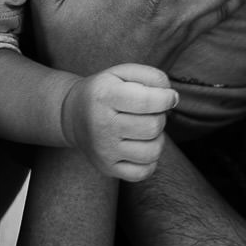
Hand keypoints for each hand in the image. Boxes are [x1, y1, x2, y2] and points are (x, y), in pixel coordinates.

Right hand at [60, 63, 177, 181]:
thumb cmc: (106, 91)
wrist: (73, 115)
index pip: (147, 101)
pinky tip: (141, 146)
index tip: (168, 97)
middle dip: (160, 117)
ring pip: (152, 151)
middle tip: (150, 113)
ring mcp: (104, 150)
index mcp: (105, 96)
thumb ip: (151, 77)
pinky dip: (150, 161)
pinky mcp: (108, 168)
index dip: (167, 98)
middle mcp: (102, 125)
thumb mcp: (122, 73)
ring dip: (157, 139)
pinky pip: (144, 172)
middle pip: (153, 127)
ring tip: (146, 130)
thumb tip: (172, 97)